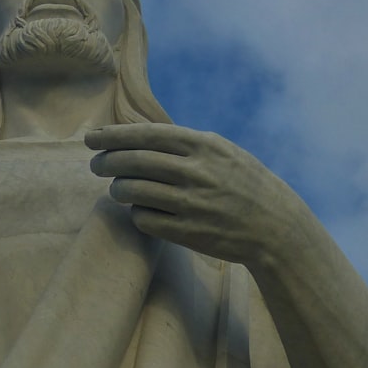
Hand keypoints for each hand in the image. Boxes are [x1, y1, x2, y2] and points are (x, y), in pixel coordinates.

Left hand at [86, 123, 302, 263]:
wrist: (275, 226)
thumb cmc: (242, 183)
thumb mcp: (221, 151)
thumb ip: (182, 142)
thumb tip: (132, 135)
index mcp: (204, 146)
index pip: (146, 134)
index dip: (113, 135)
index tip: (91, 137)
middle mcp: (197, 172)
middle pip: (133, 162)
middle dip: (106, 162)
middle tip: (95, 165)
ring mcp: (192, 204)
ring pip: (133, 192)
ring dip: (118, 189)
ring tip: (118, 189)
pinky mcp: (189, 233)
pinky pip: (144, 220)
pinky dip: (136, 214)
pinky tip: (141, 211)